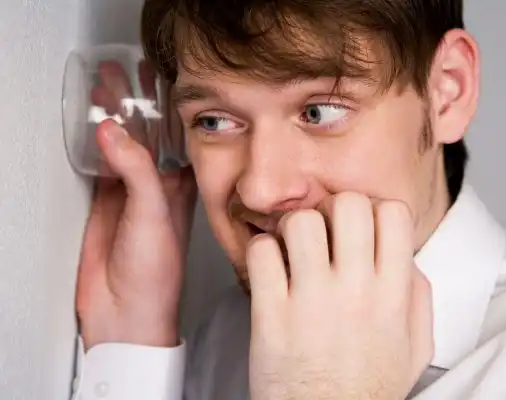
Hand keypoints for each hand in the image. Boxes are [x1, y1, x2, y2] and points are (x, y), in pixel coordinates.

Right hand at [75, 61, 196, 349]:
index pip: (177, 136)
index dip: (168, 106)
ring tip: (103, 87)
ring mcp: (130, 193)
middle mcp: (159, 187)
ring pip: (121, 145)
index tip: (159, 78)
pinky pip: (99, 164)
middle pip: (147, 134)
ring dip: (113, 117)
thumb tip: (114, 132)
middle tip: (122, 72)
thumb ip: (137, 171)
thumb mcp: (153, 215)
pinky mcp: (104, 203)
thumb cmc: (157, 276)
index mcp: (182, 187)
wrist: (125, 313)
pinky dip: (93, 142)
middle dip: (136, 103)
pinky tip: (90, 123)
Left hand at [247, 192, 432, 399]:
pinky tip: (269, 268)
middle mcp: (355, 291)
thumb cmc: (365, 389)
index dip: (375, 210)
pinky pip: (261, 253)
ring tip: (293, 247)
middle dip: (334, 207)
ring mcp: (311, 301)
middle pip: (348, 204)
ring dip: (294, 227)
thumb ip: (418, 299)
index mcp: (392, 295)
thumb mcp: (415, 349)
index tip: (361, 226)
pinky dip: (261, 251)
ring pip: (301, 221)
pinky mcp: (272, 314)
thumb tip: (407, 259)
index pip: (393, 213)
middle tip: (325, 229)